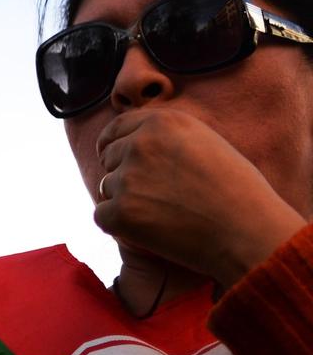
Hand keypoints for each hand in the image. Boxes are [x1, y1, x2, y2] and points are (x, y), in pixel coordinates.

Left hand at [95, 107, 306, 285]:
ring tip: (167, 215)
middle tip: (160, 198)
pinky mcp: (121, 211)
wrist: (251, 233)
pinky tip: (151, 232)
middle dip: (126, 176)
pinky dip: (120, 226)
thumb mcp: (207, 144)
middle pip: (110, 158)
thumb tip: (129, 141)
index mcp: (164, 122)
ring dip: (126, 202)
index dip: (113, 145)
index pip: (117, 128)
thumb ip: (168, 137)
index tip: (111, 157)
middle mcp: (141, 143)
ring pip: (107, 187)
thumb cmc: (239, 193)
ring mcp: (128, 177)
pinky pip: (102, 216)